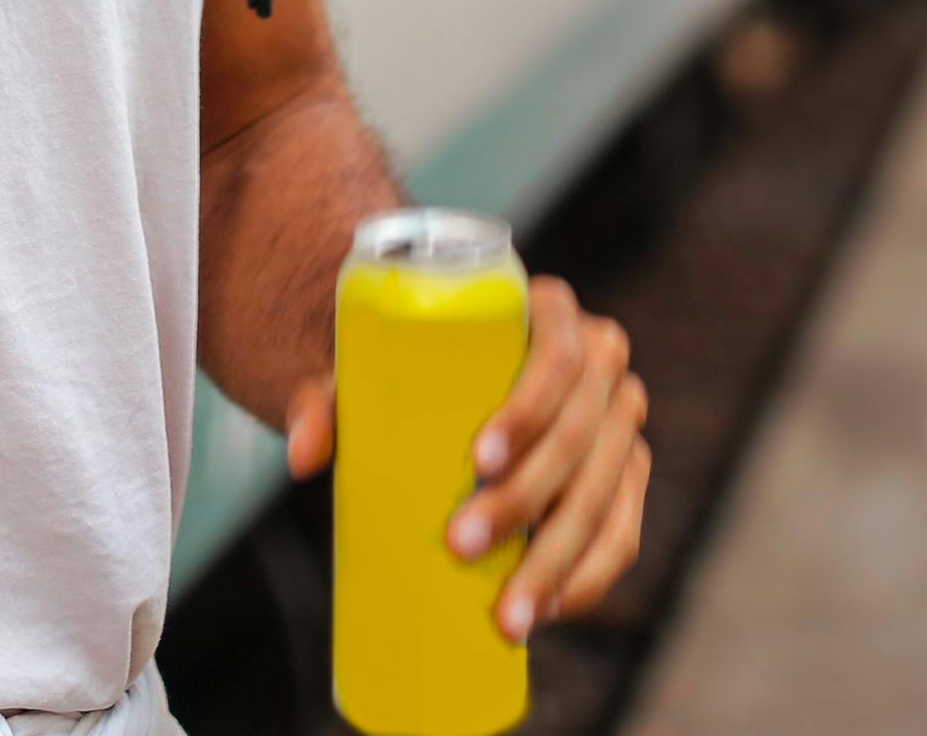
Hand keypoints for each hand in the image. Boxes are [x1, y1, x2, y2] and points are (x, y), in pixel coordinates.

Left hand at [279, 275, 652, 643]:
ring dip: (557, 559)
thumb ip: (328, 397)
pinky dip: (591, 577)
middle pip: (581, 434)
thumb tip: (301, 457)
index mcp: (551, 312)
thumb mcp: (371, 364)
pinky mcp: (625, 475)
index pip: (559, 354)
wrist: (452, 376)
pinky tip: (549, 609)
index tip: (479, 460)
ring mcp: (620, 421)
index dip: (530, 407)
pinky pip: (622, 531)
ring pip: (603, 495)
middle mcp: (601, 360)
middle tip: (461, 545)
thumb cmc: (412, 363)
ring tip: (506, 614)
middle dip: (526, 500)